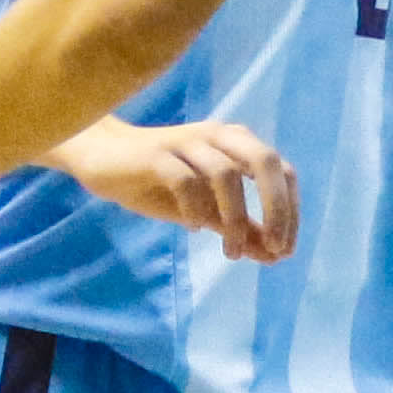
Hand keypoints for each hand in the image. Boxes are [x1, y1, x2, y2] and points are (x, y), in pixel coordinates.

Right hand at [65, 115, 301, 260]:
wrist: (103, 160)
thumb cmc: (160, 184)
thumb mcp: (206, 211)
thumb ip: (241, 229)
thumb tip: (274, 256)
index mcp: (237, 144)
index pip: (281, 171)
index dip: (289, 210)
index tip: (284, 250)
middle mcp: (218, 136)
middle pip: (265, 161)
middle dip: (276, 207)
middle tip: (274, 247)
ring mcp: (187, 142)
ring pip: (225, 174)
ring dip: (235, 219)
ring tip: (230, 252)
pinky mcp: (156, 154)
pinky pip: (184, 180)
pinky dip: (195, 209)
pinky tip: (192, 229)